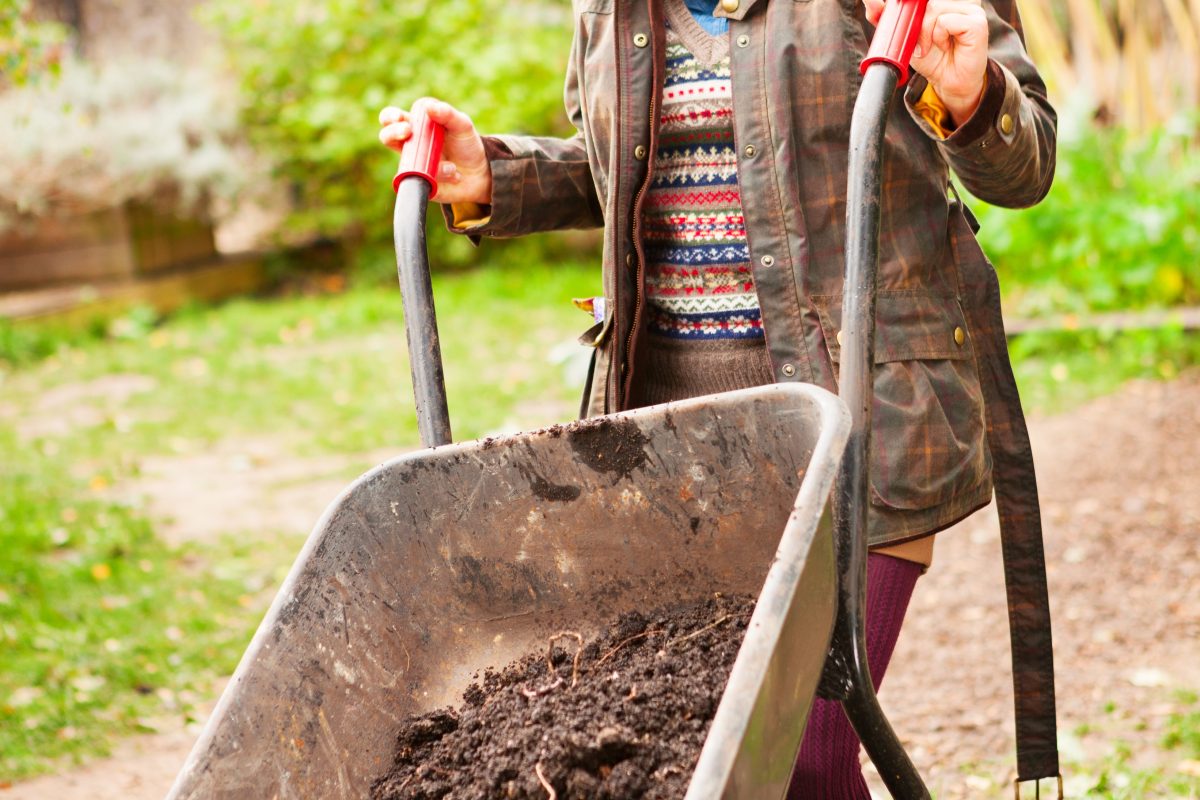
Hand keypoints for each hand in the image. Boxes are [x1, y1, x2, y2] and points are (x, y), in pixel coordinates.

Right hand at [378, 98, 491, 204]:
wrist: (479, 174)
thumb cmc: (466, 145)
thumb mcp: (462, 126)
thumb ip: (448, 114)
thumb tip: (429, 106)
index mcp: (416, 126)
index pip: (393, 117)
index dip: (390, 117)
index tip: (400, 118)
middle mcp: (409, 145)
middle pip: (387, 137)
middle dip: (393, 133)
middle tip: (407, 132)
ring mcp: (412, 164)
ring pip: (408, 162)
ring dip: (433, 164)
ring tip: (452, 166)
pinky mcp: (419, 182)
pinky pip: (422, 180)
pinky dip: (442, 176)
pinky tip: (455, 175)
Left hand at [864, 0, 989, 126]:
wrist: (948, 81)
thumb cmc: (930, 55)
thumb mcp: (903, 35)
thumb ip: (887, 17)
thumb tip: (870, 2)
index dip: (905, 0)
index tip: (883, 3)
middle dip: (913, 18)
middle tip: (917, 40)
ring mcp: (971, 6)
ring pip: (934, 7)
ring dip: (925, 31)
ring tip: (931, 45)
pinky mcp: (977, 22)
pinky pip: (945, 21)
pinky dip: (938, 36)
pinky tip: (945, 46)